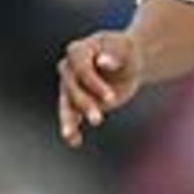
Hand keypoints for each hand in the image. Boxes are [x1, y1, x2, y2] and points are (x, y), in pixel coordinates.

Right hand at [57, 30, 141, 147]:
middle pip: (72, 87)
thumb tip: (103, 62)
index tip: (111, 98)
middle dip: (85, 104)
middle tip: (98, 120)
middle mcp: (69, 68)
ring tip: (70, 136)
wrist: (127, 63)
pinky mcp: (76, 102)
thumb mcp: (124, 50)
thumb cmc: (125, 53)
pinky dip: (71, 129)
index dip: (93, 83)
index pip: (81, 67)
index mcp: (78, 50)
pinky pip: (70, 116)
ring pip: (66, 104)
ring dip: (69, 120)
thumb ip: (113, 56)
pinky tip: (74, 142)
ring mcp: (70, 86)